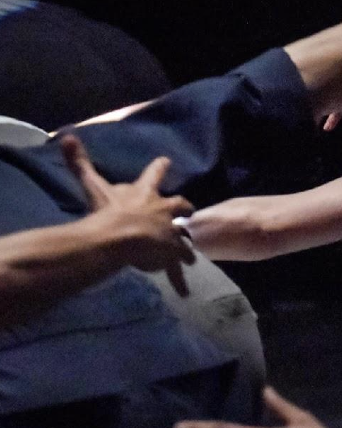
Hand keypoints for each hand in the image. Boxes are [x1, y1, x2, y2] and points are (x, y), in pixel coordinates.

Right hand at [62, 135, 194, 295]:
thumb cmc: (106, 211)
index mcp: (146, 193)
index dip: (160, 167)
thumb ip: (80, 164)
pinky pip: (176, 266)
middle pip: (180, 205)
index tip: (166, 160)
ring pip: (183, 237)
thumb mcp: (93, 186)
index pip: (155, 174)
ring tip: (190, 256)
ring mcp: (170, 232)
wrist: (119, 238)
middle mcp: (163, 210)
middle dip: (184, 208)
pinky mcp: (171, 253)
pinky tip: (183, 289)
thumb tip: (65, 137)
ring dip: (185, 245)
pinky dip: (179, 277)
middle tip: (189, 211)